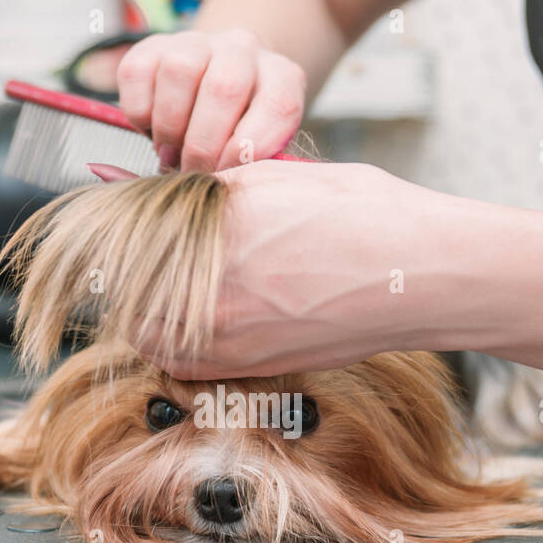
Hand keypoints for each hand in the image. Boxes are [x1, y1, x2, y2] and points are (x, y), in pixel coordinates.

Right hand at [116, 29, 306, 172]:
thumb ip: (252, 168)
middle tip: (193, 172)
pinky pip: (137, 73)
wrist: (215, 87)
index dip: (249, 151)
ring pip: (180, 70)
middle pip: (224, 87)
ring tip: (170, 150)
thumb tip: (223, 194)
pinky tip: (152, 126)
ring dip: (170, 126)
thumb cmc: (240, 132)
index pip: (278, 107)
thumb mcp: (260, 150)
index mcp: (282, 76)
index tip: (227, 178)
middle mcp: (243, 48)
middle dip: (203, 144)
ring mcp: (198, 40)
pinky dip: (139, 113)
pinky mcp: (153, 44)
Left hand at [134, 160, 438, 378]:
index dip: (120, 221)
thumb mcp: (279, 175)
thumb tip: (154, 184)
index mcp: (218, 224)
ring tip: (161, 290)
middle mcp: (214, 284)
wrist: (422, 277)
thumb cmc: (365, 217)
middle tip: (134, 256)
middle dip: (124, 269)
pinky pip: (181, 363)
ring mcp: (230, 333)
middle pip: (127, 284)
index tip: (122, 218)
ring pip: (145, 330)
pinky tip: (192, 322)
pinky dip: (173, 344)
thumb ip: (212, 184)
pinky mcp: (249, 366)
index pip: (132, 226)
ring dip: (142, 310)